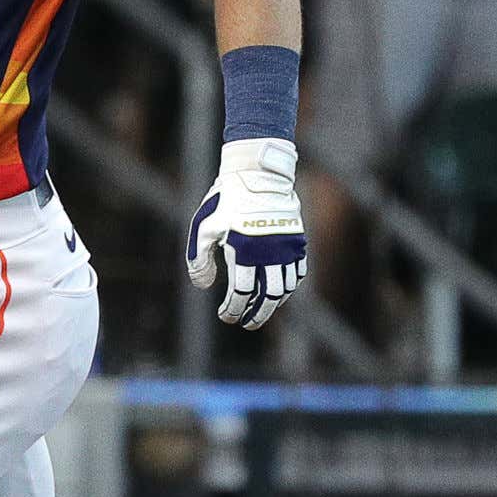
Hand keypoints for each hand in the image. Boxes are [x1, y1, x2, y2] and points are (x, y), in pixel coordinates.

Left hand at [186, 137, 306, 329]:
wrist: (258, 173)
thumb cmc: (225, 199)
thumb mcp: (203, 226)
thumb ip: (199, 259)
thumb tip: (204, 286)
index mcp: (244, 249)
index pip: (241, 292)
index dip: (233, 309)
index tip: (226, 316)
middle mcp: (269, 251)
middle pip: (267, 296)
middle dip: (256, 315)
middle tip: (246, 324)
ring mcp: (287, 247)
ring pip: (285, 287)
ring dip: (273, 304)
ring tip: (261, 311)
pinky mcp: (297, 241)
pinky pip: (297, 272)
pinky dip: (289, 286)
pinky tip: (277, 292)